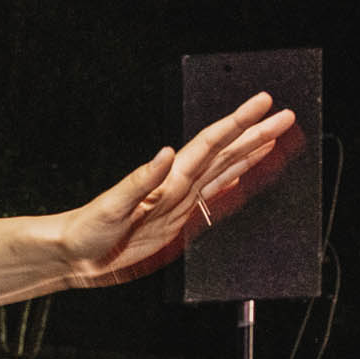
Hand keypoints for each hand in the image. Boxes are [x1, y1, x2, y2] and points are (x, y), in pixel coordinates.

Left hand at [61, 91, 296, 288]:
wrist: (74, 254)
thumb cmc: (87, 229)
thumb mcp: (111, 206)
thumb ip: (140, 181)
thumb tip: (165, 154)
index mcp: (167, 178)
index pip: (210, 144)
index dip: (238, 123)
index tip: (263, 104)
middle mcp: (176, 184)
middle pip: (224, 152)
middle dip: (255, 133)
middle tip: (285, 115)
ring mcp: (177, 200)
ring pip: (223, 170)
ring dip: (248, 153)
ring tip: (272, 137)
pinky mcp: (174, 219)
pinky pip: (210, 196)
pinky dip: (229, 183)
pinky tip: (240, 175)